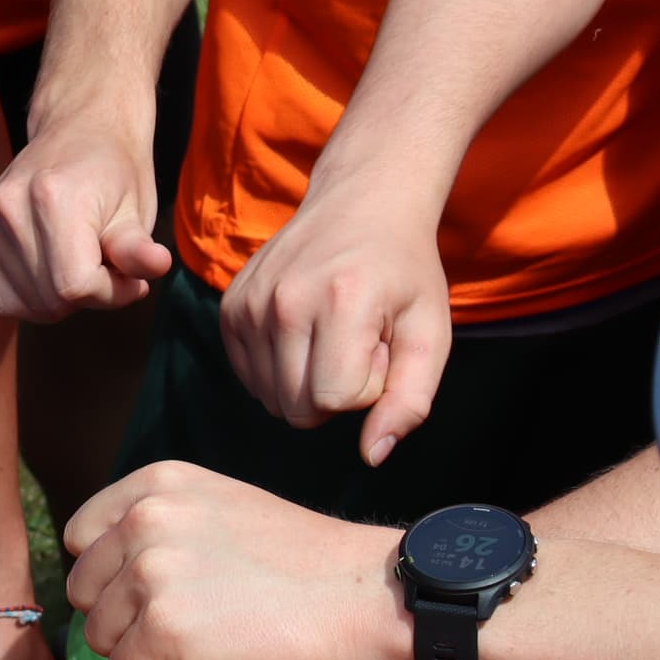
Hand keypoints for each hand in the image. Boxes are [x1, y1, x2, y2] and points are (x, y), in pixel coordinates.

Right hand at [0, 111, 168, 319]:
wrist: (77, 129)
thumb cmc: (114, 173)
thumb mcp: (136, 209)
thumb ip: (137, 248)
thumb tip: (158, 265)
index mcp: (51, 197)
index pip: (76, 286)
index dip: (112, 292)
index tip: (132, 277)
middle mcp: (8, 207)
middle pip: (50, 301)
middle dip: (88, 295)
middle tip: (106, 265)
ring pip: (25, 305)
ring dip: (60, 298)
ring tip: (78, 261)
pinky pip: (3, 298)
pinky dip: (33, 296)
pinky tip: (51, 267)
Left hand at [63, 462, 410, 659]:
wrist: (371, 601)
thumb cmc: (305, 568)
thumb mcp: (224, 511)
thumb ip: (158, 523)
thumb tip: (90, 560)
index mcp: (158, 484)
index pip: (81, 537)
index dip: (111, 574)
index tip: (162, 590)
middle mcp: (146, 519)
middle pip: (82, 591)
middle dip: (123, 616)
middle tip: (195, 621)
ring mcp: (152, 574)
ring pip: (98, 636)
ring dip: (141, 651)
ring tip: (210, 639)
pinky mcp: (164, 631)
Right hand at [217, 185, 452, 464]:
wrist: (360, 203)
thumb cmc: (404, 272)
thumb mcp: (430, 333)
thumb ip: (409, 400)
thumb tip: (372, 456)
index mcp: (341, 303)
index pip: (335, 401)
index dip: (366, 389)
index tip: (380, 348)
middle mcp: (284, 302)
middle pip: (297, 410)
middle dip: (334, 392)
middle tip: (356, 344)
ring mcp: (249, 304)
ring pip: (271, 400)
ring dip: (306, 382)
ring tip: (330, 335)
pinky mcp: (230, 309)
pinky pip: (251, 379)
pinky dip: (279, 369)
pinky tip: (303, 332)